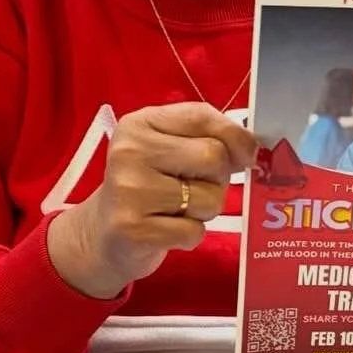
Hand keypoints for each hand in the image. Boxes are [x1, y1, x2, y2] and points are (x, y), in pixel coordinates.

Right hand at [48, 103, 257, 300]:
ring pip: (210, 199)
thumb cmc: (147, 187)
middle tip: (194, 188)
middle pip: (213, 157)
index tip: (245, 155)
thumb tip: (251, 148)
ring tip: (175, 210)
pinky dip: (190, 236)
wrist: (101, 234)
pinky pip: (195, 232)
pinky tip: (166, 230)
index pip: (203, 116)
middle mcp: (129, 151)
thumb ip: (207, 137)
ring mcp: (129, 190)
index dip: (236, 136)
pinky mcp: (134, 229)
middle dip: (217, 179)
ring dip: (204, 211)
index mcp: (140, 123)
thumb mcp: (168, 149)